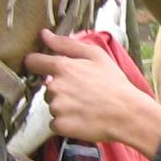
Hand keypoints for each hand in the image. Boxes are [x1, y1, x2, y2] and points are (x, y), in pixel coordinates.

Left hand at [23, 30, 160, 158]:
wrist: (128, 114)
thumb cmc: (115, 84)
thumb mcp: (96, 56)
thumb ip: (66, 44)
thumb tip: (45, 34)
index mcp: (62, 67)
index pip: (33, 62)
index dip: (38, 64)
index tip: (45, 69)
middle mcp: (55, 87)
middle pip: (47, 87)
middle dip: (61, 89)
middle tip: (83, 92)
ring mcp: (56, 108)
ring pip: (52, 105)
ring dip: (64, 106)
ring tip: (85, 106)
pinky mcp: (60, 126)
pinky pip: (55, 123)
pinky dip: (66, 123)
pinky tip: (82, 119)